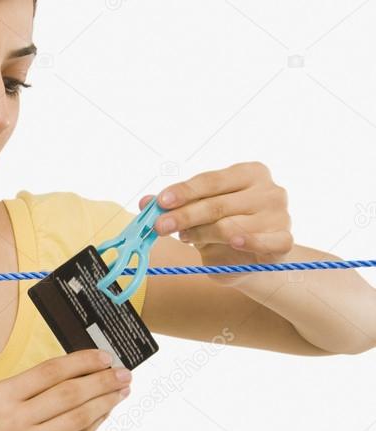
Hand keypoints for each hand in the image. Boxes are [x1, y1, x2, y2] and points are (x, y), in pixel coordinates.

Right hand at [0, 349, 131, 430]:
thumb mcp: (6, 406)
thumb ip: (39, 388)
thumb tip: (89, 370)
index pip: (49, 371)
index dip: (81, 362)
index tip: (105, 357)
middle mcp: (10, 421)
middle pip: (68, 393)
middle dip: (102, 380)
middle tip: (124, 373)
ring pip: (79, 415)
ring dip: (106, 400)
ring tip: (122, 390)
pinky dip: (97, 421)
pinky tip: (106, 411)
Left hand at [139, 161, 293, 285]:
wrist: (248, 257)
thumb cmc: (223, 225)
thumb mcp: (198, 211)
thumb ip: (175, 204)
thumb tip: (145, 202)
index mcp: (249, 173)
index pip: (211, 180)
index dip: (184, 191)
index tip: (160, 202)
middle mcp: (269, 190)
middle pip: (217, 204)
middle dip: (184, 216)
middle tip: (159, 226)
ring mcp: (280, 215)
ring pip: (230, 227)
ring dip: (201, 234)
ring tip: (187, 237)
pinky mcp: (284, 241)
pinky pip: (266, 242)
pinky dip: (249, 241)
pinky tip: (234, 241)